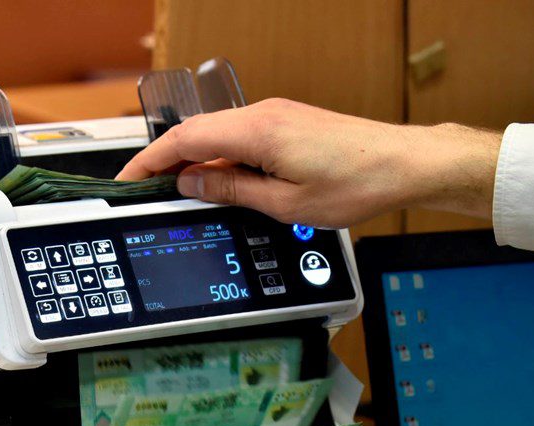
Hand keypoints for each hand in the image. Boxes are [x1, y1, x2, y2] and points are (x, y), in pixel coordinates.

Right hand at [117, 98, 501, 227]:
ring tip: (182, 193)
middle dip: (166, 161)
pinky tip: (222, 182)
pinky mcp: (288, 123)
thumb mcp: (284, 203)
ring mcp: (276, 115)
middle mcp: (263, 113)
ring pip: (218, 134)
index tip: (129, 180)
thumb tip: (192, 182)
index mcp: (257, 131)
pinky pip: (240, 136)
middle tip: (147, 191)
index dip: (150, 161)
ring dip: (196, 160)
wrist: (403, 164)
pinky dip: (221, 157)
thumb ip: (232, 190)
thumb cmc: (356, 182)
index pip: (185, 140)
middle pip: (196, 132)